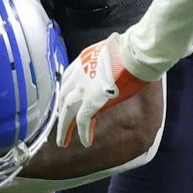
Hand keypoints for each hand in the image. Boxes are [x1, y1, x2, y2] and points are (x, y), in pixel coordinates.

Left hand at [54, 32, 148, 147]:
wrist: (134, 54)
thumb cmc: (131, 51)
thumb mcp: (112, 53)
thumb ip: (108, 63)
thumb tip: (116, 68)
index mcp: (83, 60)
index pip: (68, 79)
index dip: (67, 92)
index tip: (65, 102)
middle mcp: (78, 74)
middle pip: (63, 96)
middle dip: (60, 113)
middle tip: (59, 126)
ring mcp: (83, 88)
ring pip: (66, 111)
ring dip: (63, 127)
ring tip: (62, 141)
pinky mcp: (91, 100)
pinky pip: (82, 120)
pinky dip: (82, 132)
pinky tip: (85, 142)